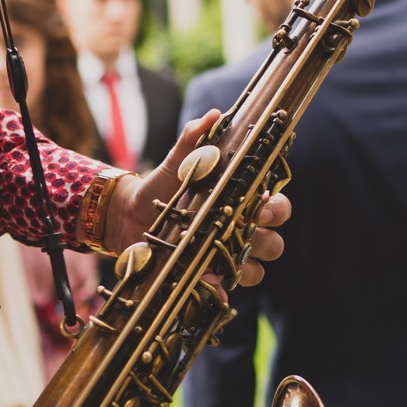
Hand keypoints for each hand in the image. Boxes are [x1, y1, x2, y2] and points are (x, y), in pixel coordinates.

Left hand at [104, 111, 290, 286]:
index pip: (278, 206)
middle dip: (268, 238)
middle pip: (274, 242)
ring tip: (227, 259)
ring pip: (256, 270)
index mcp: (242, 203)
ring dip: (247, 267)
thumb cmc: (161, 186)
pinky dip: (221, 289)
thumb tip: (213, 116)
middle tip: (248, 229)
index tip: (262, 203)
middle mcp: (241, 232)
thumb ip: (194, 139)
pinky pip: (225, 290)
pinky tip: (210, 283)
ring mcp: (225, 257)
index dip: (278, 207)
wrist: (128, 214)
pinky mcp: (206, 276)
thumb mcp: (177, 162)